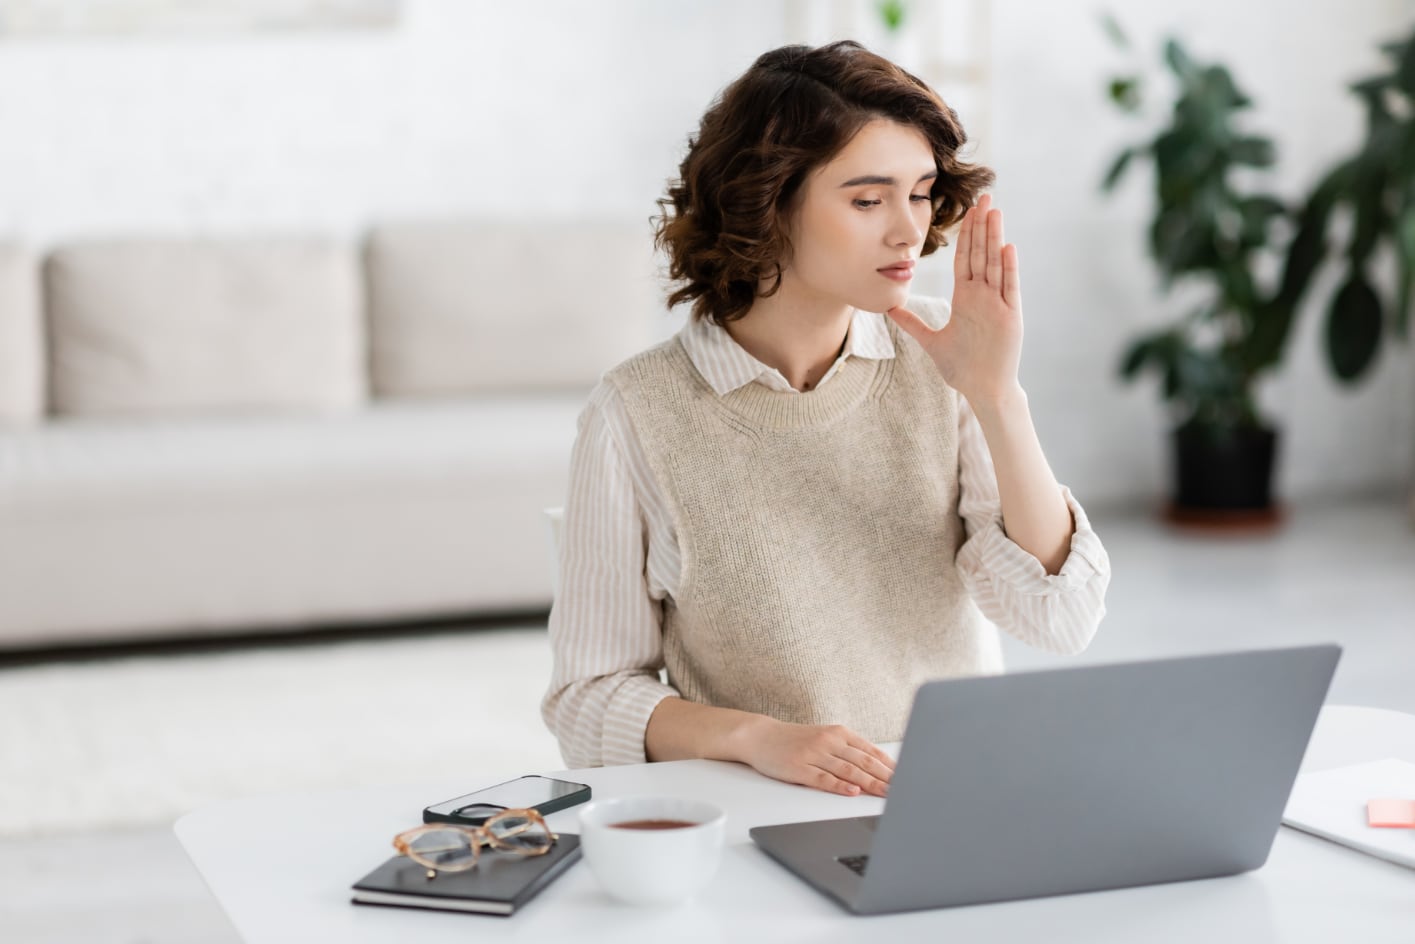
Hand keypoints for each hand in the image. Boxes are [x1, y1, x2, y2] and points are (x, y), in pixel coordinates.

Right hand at [734, 717, 894, 796]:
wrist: (761, 736)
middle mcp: (828, 741)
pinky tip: (853, 791)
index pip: (871, 751)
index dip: (890, 766)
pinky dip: (840, 786)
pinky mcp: (800, 769)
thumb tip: (877, 767)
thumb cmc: (796, 740)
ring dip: (870, 784)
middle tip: (904, 789)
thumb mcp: (825, 738)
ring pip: (848, 770)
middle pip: (863, 762)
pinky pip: (824, 779)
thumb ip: (848, 750)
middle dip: (886, 777)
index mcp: (838, 733)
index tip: (907, 776)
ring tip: (887, 794)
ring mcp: (814, 755)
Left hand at [884, 192, 1024, 405]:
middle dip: (981, 226)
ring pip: (996, 264)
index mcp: (966, 299)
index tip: (966, 212)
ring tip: (994, 211)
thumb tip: (889, 309)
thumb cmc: (962, 368)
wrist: (983, 390)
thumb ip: (912, 324)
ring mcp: (998, 305)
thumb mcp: (931, 342)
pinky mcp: (1010, 317)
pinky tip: (1007, 246)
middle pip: (981, 254)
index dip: (965, 235)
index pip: (965, 259)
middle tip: (983, 196)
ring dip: (995, 238)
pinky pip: (1009, 288)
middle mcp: (983, 297)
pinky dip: (1009, 268)